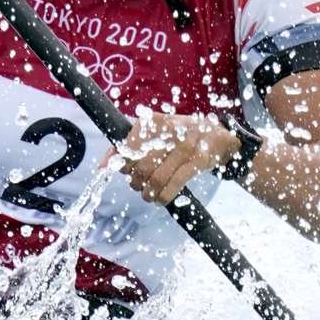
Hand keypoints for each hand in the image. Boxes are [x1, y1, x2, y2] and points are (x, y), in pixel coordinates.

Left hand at [117, 108, 237, 205]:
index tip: (127, 170)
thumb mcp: (153, 132)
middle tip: (137, 184)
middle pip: (140, 167)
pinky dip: (162, 198)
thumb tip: (103, 166)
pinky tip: (160, 199)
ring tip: (147, 194)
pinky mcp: (197, 162)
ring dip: (147, 193)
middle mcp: (168, 131)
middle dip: (135, 182)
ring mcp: (184, 146)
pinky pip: (173, 187)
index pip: (127, 150)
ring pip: (154, 180)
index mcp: (153, 121)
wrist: (217, 134)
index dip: (124, 165)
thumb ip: (126, 146)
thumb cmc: (177, 134)